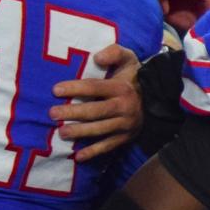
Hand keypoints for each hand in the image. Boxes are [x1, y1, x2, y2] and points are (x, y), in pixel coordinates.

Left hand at [52, 44, 142, 161]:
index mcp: (122, 88)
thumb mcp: (128, 59)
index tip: (55, 90)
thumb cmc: (133, 77)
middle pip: (95, 111)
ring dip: (80, 132)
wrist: (157, 98)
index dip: (75, 88)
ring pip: (100, 130)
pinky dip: (93, 152)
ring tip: (61, 132)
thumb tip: (97, 59)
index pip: (95, 87)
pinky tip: (78, 156)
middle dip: (72, 112)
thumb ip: (114, 52)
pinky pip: (108, 146)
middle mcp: (124, 107)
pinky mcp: (125, 137)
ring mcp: (125, 124)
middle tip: (52, 113)